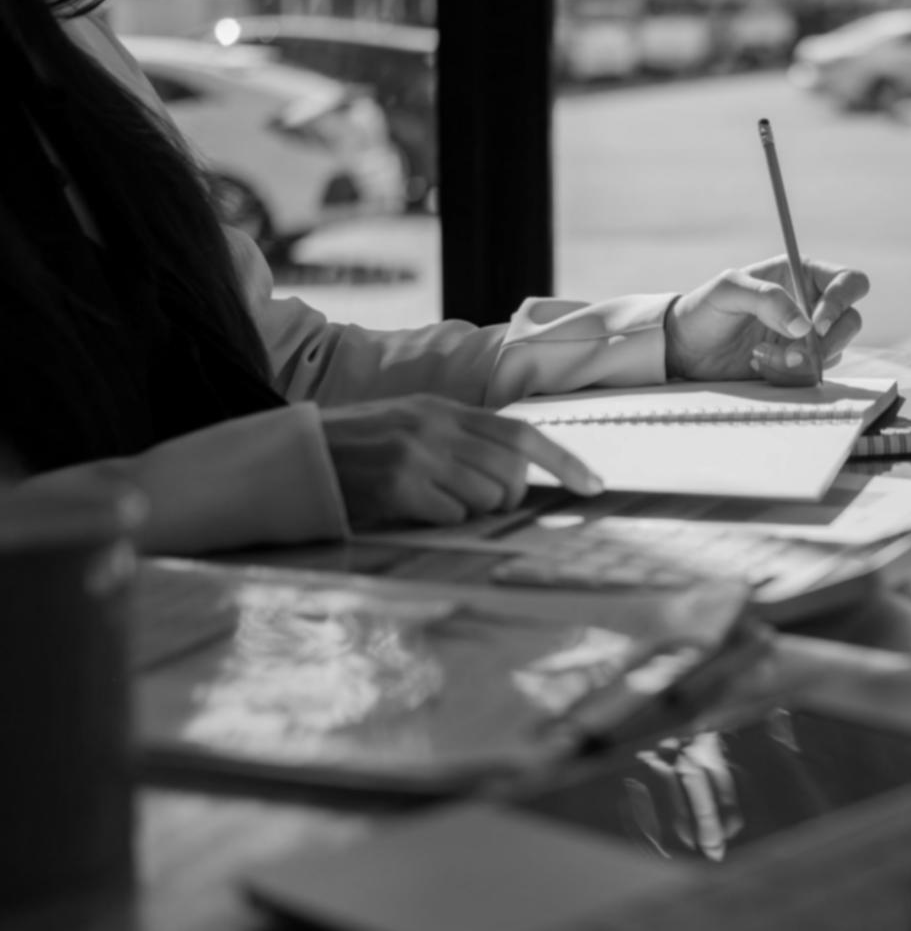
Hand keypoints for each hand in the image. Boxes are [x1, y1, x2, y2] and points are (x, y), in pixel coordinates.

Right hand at [320, 395, 602, 528]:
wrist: (295, 458)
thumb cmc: (358, 451)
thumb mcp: (412, 426)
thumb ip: (461, 439)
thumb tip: (516, 473)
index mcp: (444, 409)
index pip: (522, 433)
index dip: (563, 461)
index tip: (594, 485)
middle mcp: (436, 426)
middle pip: (511, 472)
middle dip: (509, 497)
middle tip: (480, 502)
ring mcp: (418, 454)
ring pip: (486, 496)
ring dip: (473, 510)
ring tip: (435, 502)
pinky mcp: (398, 485)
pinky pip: (452, 515)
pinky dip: (444, 521)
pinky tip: (413, 511)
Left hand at [664, 256, 868, 384]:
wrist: (686, 350)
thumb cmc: (704, 309)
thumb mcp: (728, 291)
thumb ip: (767, 298)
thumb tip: (804, 326)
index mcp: (801, 274)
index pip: (848, 281)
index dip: (841, 302)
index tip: (815, 325)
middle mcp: (811, 304)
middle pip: (851, 321)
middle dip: (827, 342)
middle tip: (793, 353)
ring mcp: (808, 338)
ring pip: (833, 353)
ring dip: (798, 362)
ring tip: (758, 356)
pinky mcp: (799, 366)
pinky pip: (813, 375)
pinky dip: (788, 376)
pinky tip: (758, 366)